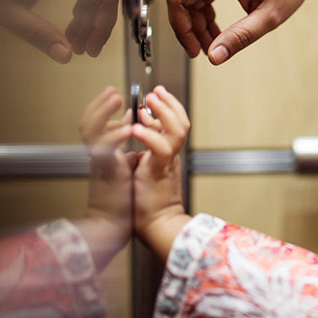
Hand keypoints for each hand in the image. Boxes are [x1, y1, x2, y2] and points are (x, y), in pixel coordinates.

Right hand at [79, 86, 133, 270]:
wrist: (114, 224)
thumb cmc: (122, 198)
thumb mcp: (124, 165)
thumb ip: (126, 146)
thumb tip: (132, 125)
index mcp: (103, 153)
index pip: (96, 124)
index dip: (102, 107)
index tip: (114, 92)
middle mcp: (98, 156)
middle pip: (87, 123)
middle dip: (99, 105)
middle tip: (113, 91)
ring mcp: (100, 164)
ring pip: (90, 132)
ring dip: (104, 113)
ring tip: (118, 100)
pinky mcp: (107, 174)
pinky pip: (106, 151)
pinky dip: (115, 136)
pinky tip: (128, 127)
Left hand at [131, 85, 189, 250]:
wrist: (156, 225)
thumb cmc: (149, 202)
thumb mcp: (148, 166)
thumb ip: (148, 147)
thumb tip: (142, 126)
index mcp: (168, 154)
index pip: (175, 123)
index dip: (168, 107)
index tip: (156, 94)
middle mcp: (172, 155)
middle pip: (182, 122)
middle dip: (169, 104)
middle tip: (155, 91)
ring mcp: (168, 163)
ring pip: (177, 131)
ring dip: (163, 113)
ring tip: (148, 101)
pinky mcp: (159, 173)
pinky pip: (161, 150)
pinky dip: (149, 136)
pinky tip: (135, 126)